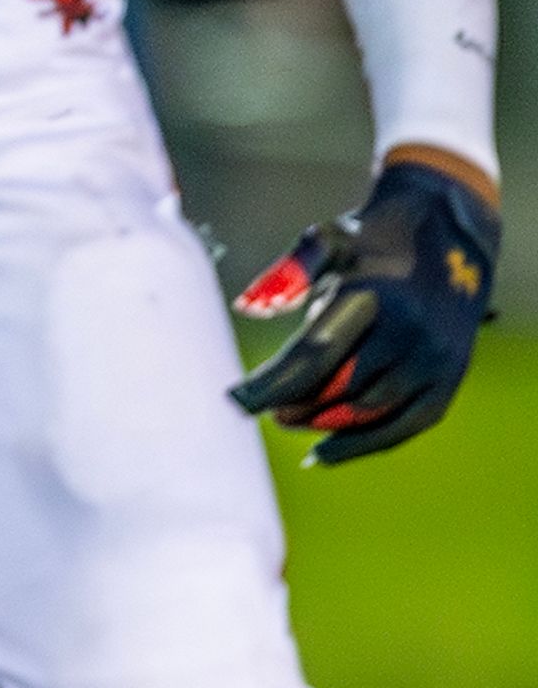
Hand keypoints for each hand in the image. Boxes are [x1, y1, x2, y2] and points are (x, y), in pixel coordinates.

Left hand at [233, 152, 499, 463]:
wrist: (446, 235)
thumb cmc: (369, 241)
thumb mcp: (328, 241)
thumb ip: (289, 273)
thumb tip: (246, 308)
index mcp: (372, 298)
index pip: (314, 354)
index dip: (273, 384)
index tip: (236, 401)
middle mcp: (409, 332)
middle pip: (342, 388)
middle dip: (297, 405)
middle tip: (266, 410)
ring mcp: (435, 358)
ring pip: (372, 410)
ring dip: (326, 424)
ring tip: (290, 419)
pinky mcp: (451, 377)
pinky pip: (409, 424)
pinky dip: (367, 444)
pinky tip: (326, 453)